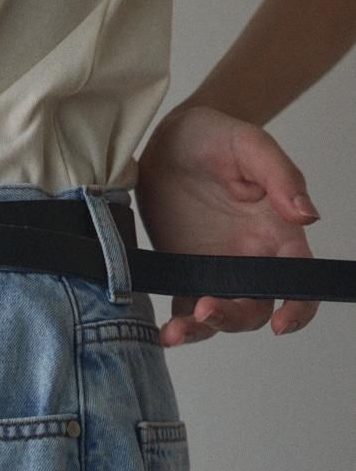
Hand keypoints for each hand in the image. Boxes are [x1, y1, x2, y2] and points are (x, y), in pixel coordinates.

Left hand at [135, 105, 320, 346]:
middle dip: (234, 318)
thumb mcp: (250, 145)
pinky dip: (176, 327)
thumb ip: (281, 177)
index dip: (298, 308)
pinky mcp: (184, 274)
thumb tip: (307, 217)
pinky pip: (183, 310)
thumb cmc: (215, 137)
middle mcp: (251, 260)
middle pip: (255, 309)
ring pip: (218, 318)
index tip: (281, 323)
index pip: (301, 280)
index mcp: (278, 234)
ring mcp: (216, 271)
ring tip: (175, 332)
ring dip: (200, 330)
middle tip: (204, 309)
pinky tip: (163, 333)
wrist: (170, 140)